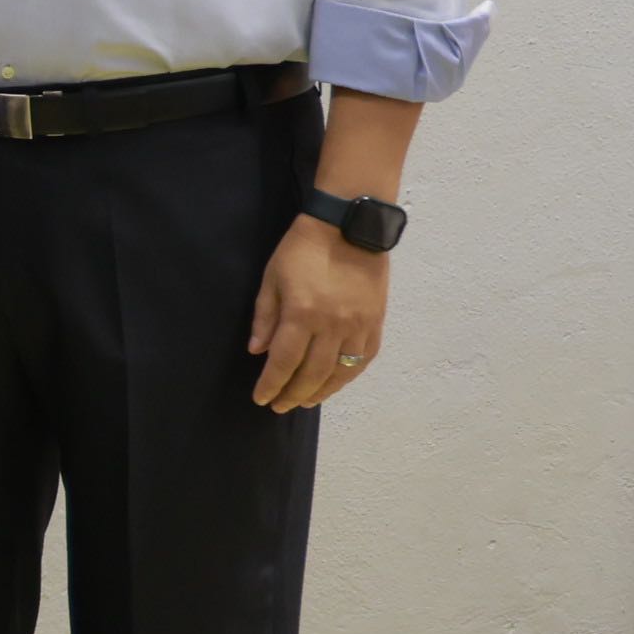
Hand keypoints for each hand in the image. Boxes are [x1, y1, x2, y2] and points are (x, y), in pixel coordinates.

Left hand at [247, 215, 385, 412]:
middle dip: (293, 394)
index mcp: (302, 314)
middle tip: (280, 406)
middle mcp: (333, 325)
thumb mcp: (272, 279)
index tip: (261, 399)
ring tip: (305, 401)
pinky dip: (349, 376)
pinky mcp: (376, 321)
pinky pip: (364, 359)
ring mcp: (359, 325)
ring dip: (321, 391)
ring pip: (341, 372)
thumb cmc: (301, 250)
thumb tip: (257, 352)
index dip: (271, 384)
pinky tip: (335, 383)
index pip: (284, 362)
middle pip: (312, 373)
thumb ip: (265, 318)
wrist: (348, 227)